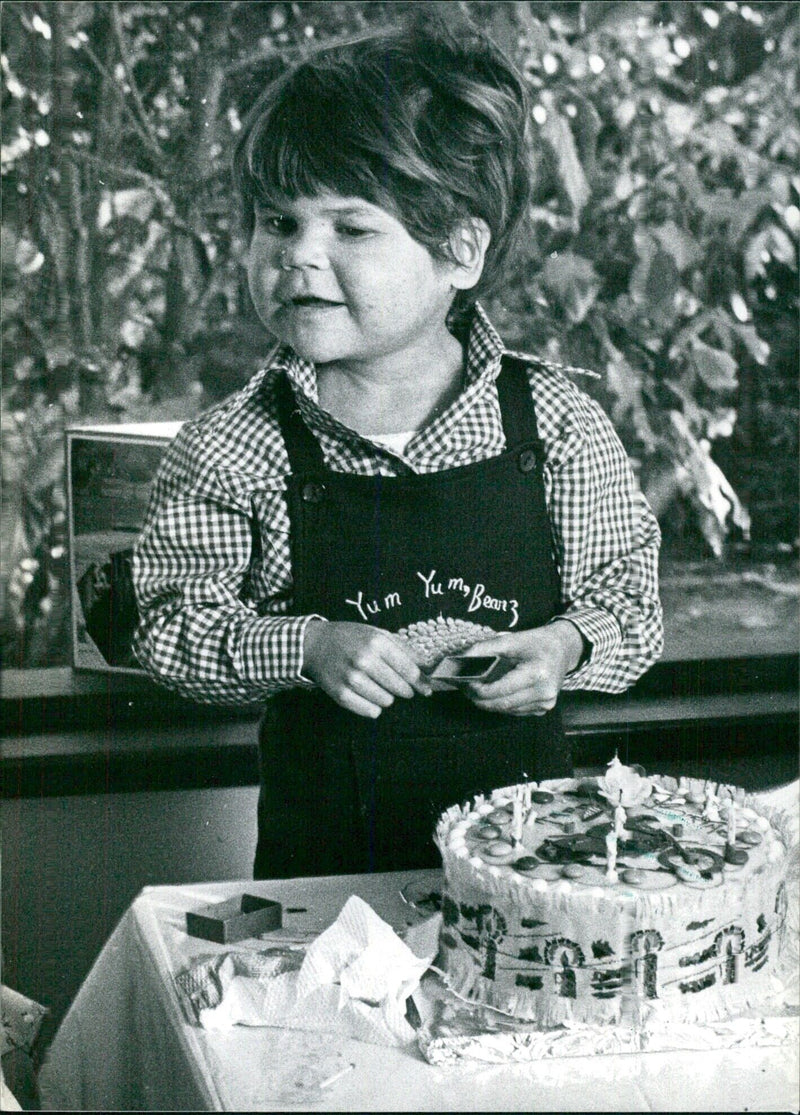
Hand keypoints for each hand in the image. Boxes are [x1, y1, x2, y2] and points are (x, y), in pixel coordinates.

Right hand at [302, 620, 431, 717]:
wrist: (314, 644)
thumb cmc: (350, 638)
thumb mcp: (377, 633)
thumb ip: (403, 649)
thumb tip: (427, 667)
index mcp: (377, 642)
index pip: (409, 670)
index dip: (421, 682)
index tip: (426, 688)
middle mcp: (365, 660)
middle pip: (400, 688)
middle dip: (405, 690)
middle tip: (401, 687)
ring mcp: (351, 678)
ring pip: (386, 701)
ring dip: (387, 697)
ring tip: (376, 686)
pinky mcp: (340, 694)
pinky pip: (371, 712)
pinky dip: (373, 707)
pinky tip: (367, 695)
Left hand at [461, 620, 585, 716]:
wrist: (563, 649)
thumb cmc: (538, 643)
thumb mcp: (512, 639)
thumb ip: (486, 648)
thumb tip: (463, 658)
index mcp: (538, 674)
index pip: (501, 690)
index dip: (479, 690)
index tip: (464, 683)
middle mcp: (544, 693)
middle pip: (502, 704)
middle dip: (479, 698)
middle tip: (464, 688)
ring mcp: (545, 704)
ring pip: (507, 710)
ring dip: (488, 703)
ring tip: (474, 690)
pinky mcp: (543, 709)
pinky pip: (515, 711)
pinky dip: (501, 704)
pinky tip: (492, 694)